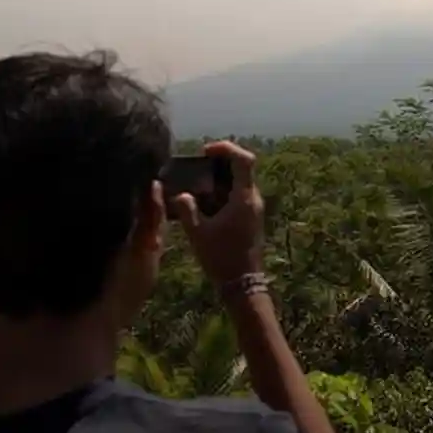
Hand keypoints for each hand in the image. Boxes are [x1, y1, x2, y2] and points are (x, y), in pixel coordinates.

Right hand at [172, 140, 265, 283]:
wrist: (242, 283)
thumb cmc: (221, 258)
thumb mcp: (198, 233)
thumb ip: (186, 209)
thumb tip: (179, 194)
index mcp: (245, 198)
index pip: (244, 159)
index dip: (226, 148)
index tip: (206, 151)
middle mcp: (253, 199)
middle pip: (241, 168)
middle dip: (218, 163)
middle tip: (197, 165)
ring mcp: (254, 208)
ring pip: (238, 182)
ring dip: (218, 179)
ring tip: (195, 184)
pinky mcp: (250, 217)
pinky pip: (237, 195)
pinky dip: (221, 192)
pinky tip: (202, 202)